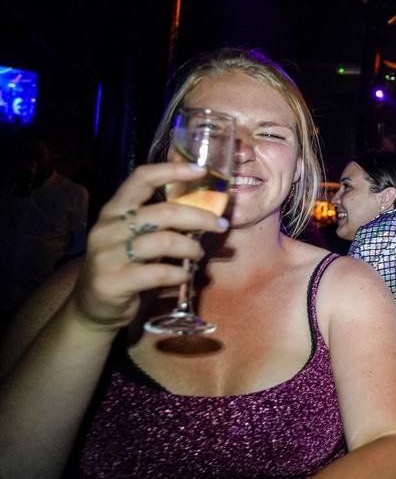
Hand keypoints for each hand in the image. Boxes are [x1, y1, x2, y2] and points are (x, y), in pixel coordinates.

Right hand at [69, 162, 228, 331]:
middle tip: (220, 225)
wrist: (92, 308)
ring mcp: (107, 255)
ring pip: (163, 241)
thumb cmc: (123, 267)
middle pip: (162, 212)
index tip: (200, 170)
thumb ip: (160, 224)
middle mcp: (108, 228)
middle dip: (199, 217)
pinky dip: (179, 274)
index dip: (171, 170)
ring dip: (190, 247)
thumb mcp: (136, 239)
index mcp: (114, 211)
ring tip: (198, 255)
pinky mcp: (112, 281)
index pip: (141, 179)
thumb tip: (205, 213)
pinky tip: (184, 277)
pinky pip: (158, 273)